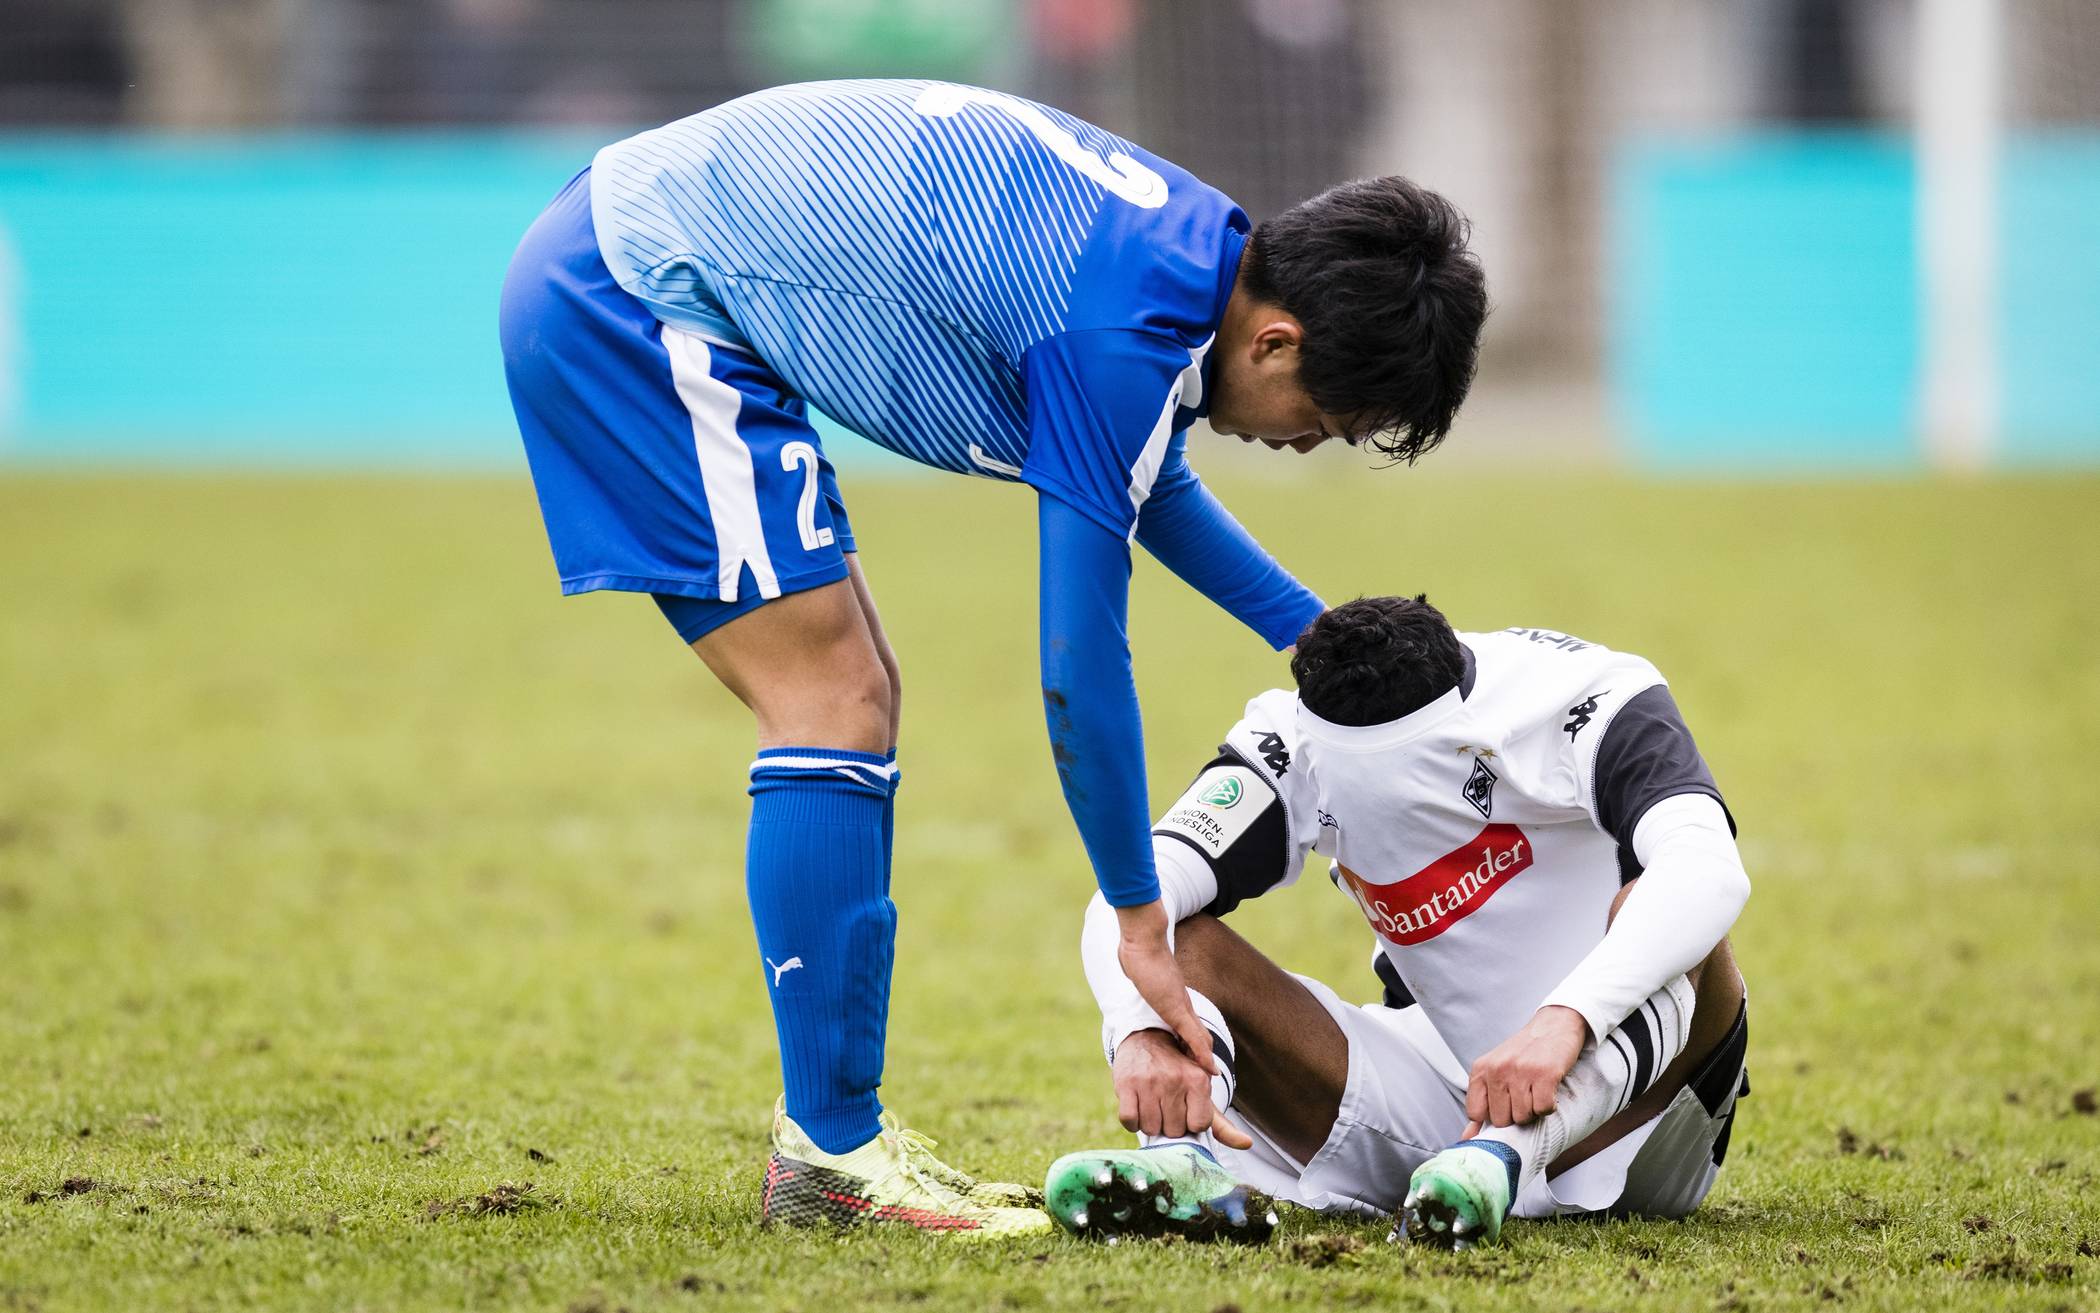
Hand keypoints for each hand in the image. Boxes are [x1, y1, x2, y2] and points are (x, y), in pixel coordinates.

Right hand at [1112, 1029, 1254, 1149]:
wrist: (1146, 1038)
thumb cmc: (1177, 1071)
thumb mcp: (1201, 1091)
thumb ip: (1222, 1124)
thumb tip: (1247, 1144)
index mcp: (1199, 1080)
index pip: (1198, 1126)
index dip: (1189, 1123)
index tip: (1185, 1109)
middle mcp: (1175, 1079)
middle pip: (1173, 1131)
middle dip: (1169, 1124)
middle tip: (1166, 1105)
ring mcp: (1149, 1082)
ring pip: (1150, 1129)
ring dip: (1150, 1123)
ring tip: (1152, 1105)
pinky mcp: (1126, 1085)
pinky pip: (1129, 1121)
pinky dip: (1132, 1121)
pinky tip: (1137, 1107)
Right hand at [1114, 901, 1218, 1076]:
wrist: (1144, 938)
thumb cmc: (1140, 953)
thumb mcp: (1143, 971)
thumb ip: (1142, 973)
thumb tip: (1134, 969)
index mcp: (1173, 1001)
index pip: (1189, 1029)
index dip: (1194, 1047)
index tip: (1198, 1064)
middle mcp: (1180, 1006)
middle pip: (1198, 1036)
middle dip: (1202, 1055)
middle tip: (1210, 1076)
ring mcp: (1179, 1007)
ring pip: (1198, 1039)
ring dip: (1204, 1059)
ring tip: (1212, 1076)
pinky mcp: (1177, 1009)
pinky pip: (1192, 1036)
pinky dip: (1201, 1054)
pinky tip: (1210, 1069)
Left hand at [1461, 1005, 1589, 1138]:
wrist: (1553, 1026)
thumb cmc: (1523, 1053)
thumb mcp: (1495, 1072)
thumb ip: (1481, 1103)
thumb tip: (1466, 1138)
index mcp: (1480, 1070)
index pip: (1476, 1113)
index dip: (1492, 1117)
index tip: (1504, 1107)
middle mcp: (1497, 1070)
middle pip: (1502, 1120)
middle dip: (1515, 1115)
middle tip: (1525, 1096)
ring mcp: (1520, 1071)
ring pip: (1523, 1117)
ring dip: (1533, 1110)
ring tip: (1536, 1091)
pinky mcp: (1544, 1074)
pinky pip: (1543, 1109)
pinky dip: (1549, 1106)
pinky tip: (1548, 1091)